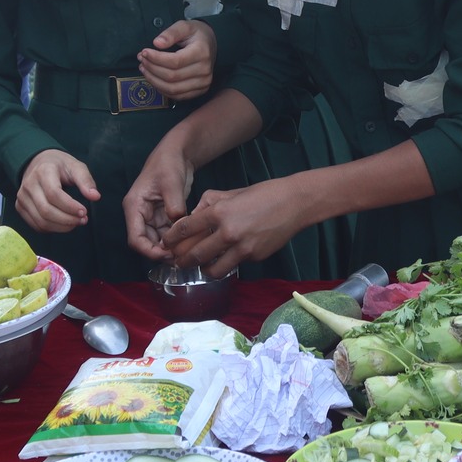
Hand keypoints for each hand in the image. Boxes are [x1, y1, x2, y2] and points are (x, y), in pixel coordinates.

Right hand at [14, 149, 99, 233]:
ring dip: (61, 227)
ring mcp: (22, 197)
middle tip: (83, 220)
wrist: (37, 162)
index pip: (54, 194)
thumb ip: (86, 181)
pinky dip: (52, 229)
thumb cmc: (60, 166)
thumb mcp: (75, 166)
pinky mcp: (20, 207)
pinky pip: (36, 225)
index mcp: (43, 172)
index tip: (84, 212)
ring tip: (76, 223)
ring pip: (41, 221)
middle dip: (67, 220)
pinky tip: (64, 224)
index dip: (70, 207)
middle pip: (46, 211)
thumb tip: (95, 197)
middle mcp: (29, 185)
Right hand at [123, 145, 195, 260]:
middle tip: (182, 256)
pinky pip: (167, 233)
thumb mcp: (172, 183)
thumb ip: (174, 205)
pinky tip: (189, 242)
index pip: (135, 238)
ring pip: (157, 240)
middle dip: (162, 251)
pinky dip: (176, 239)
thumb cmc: (168, 163)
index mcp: (134, 206)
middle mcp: (140, 214)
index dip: (150, 251)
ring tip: (188, 251)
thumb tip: (178, 224)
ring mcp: (151, 216)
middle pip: (146, 242)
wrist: (177, 154)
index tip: (168, 255)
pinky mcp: (162, 216)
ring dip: (170, 247)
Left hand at [137, 20, 216, 101]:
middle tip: (142, 60)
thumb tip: (157, 43)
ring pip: (172, 89)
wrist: (211, 44)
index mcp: (202, 52)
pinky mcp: (200, 91)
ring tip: (145, 69)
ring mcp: (203, 83)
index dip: (156, 59)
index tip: (144, 52)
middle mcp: (204, 70)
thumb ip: (170, 33)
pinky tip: (154, 79)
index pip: (175, 61)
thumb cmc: (196, 34)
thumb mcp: (184, 26)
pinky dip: (162, 89)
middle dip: (152, 69)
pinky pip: (177, 96)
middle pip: (172, 76)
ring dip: (154, 80)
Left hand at [162, 182, 303, 278]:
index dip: (172, 238)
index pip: (186, 228)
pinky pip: (232, 265)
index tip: (166, 243)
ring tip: (199, 267)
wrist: (294, 203)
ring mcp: (242, 248)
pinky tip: (222, 261)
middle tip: (177, 261)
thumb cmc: (263, 194)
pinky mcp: (253, 257)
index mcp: (220, 212)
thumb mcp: (232, 192)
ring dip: (201, 270)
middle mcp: (228, 232)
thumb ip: (209, 203)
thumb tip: (193, 215)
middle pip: (194, 254)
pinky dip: (224, 265)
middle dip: (181, 260)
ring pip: (211, 268)